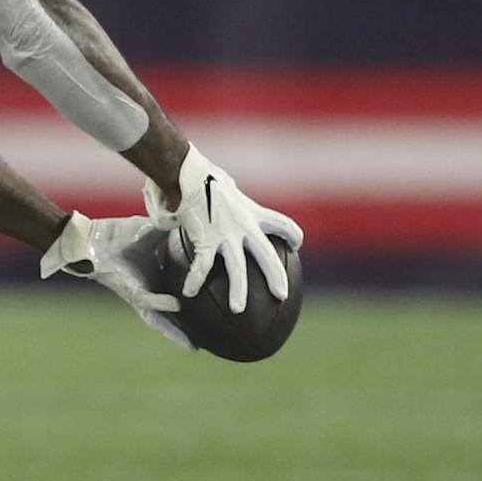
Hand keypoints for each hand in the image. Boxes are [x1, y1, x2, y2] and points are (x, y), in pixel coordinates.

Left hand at [40, 211, 190, 350]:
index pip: (179, 295)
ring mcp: (138, 294)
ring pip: (157, 320)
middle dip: (183, 334)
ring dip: (173, 332)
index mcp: (155, 278)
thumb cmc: (116, 235)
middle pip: (169, 318)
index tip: (215, 311)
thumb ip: (169, 230)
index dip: (194, 304)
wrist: (90, 236)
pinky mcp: (129, 291)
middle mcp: (148, 290)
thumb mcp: (151, 232)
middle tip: (201, 350)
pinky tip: (177, 305)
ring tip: (192, 343)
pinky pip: (148, 301)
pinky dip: (162, 304)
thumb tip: (187, 217)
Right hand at [144, 146, 303, 311]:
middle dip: (276, 277)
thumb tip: (216, 196)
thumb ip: (222, 194)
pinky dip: (195, 279)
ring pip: (237, 268)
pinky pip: (202, 265)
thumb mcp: (221, 183)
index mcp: (251, 211)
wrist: (185, 171)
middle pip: (267, 255)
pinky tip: (188, 293)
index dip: (292, 235)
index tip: (296, 244)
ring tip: (238, 309)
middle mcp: (243, 225)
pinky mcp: (205, 239)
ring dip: (238, 290)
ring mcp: (226, 234)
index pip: (282, 224)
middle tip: (281, 296)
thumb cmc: (197, 172)